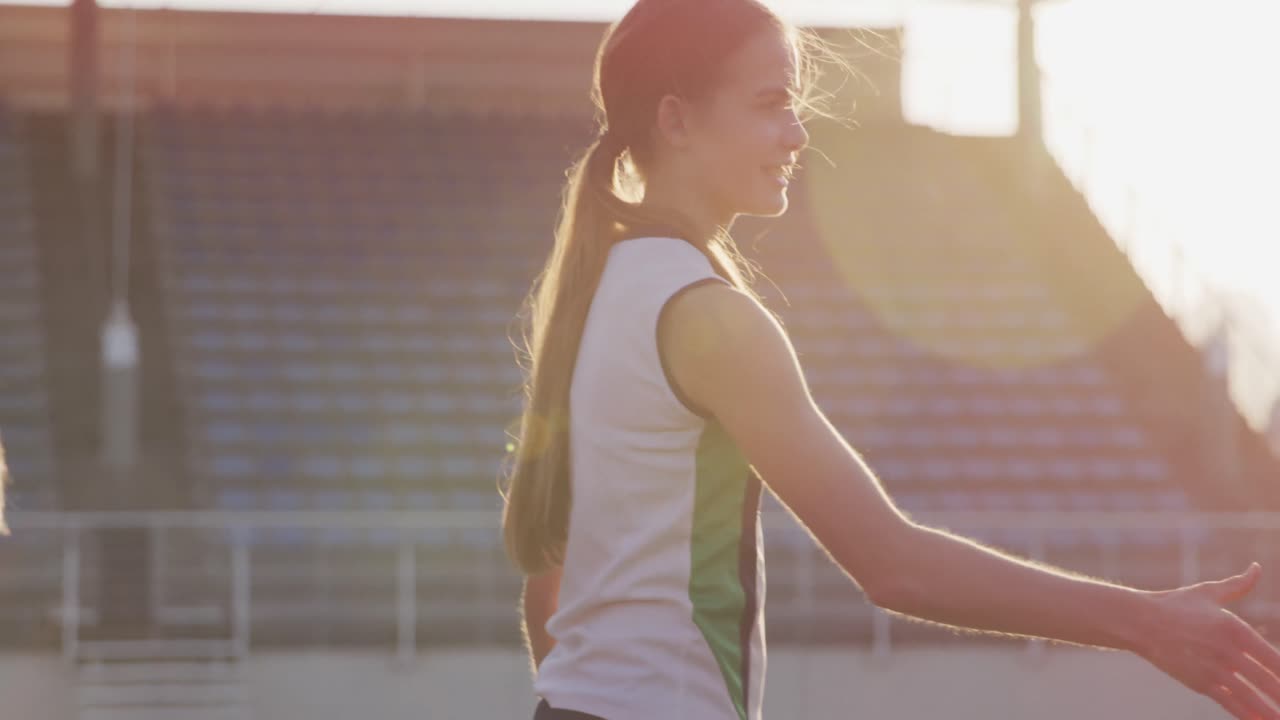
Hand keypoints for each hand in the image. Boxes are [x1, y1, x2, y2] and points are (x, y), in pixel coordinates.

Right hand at [1137, 563, 1279, 718]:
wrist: (1138, 622)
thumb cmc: (1175, 604)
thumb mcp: (1208, 592)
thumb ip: (1238, 584)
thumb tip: (1256, 567)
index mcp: (1234, 628)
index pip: (1273, 658)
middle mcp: (1226, 651)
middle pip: (1267, 681)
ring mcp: (1213, 670)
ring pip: (1251, 697)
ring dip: (1270, 711)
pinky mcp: (1199, 683)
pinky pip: (1231, 704)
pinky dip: (1249, 715)